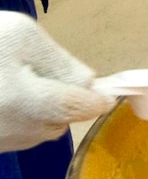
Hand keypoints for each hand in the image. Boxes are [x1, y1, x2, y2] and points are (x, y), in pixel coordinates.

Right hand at [0, 12, 114, 151]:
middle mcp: (18, 131)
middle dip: (63, 99)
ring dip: (40, 108)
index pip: (85, 108)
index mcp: (30, 102)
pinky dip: (17, 115)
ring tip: (9, 80)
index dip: (100, 96)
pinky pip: (17, 132)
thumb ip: (62, 61)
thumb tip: (90, 84)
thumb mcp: (21, 35)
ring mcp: (0, 142)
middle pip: (64, 120)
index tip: (107, 88)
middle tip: (36, 72)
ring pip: (42, 128)